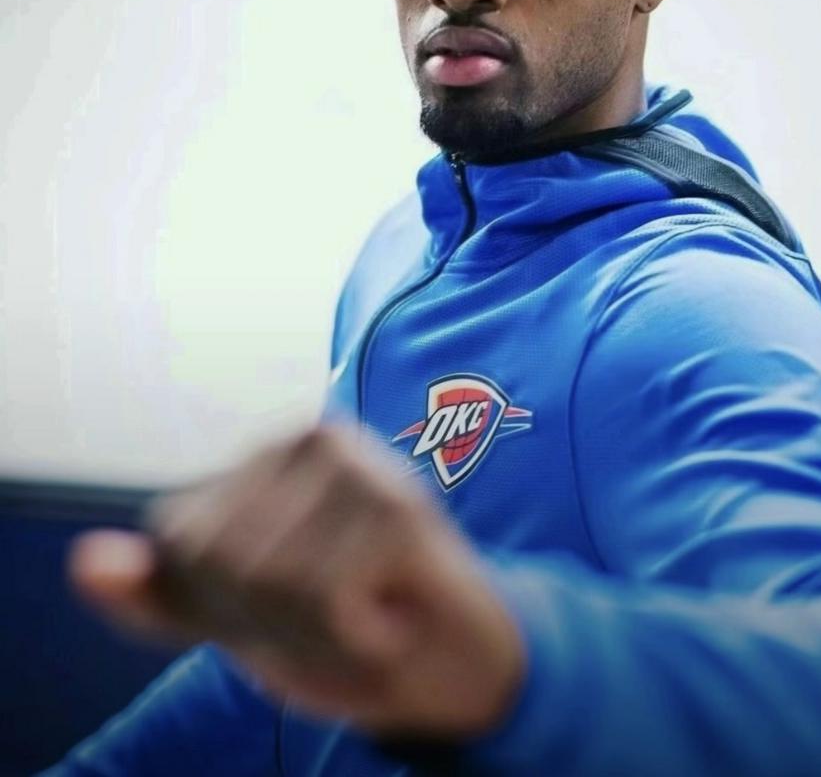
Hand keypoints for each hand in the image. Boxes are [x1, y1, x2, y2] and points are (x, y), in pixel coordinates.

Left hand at [68, 425, 524, 738]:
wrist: (455, 663)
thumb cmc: (347, 628)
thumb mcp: (236, 618)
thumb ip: (163, 594)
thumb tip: (85, 562)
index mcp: (265, 458)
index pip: (178, 541)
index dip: (220, 606)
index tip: (284, 608)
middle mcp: (308, 438)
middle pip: (221, 559)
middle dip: (271, 621)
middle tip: (333, 614)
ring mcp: (357, 463)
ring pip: (269, 579)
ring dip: (316, 634)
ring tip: (363, 614)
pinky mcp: (400, 503)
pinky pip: (325, 600)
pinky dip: (355, 640)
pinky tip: (390, 617)